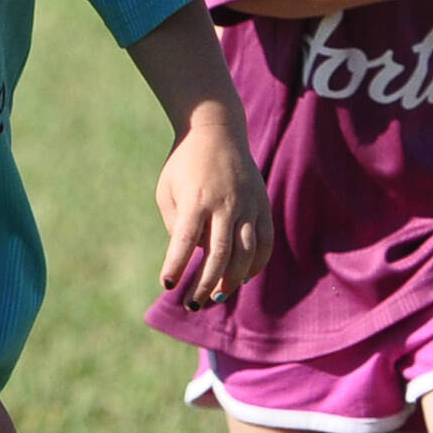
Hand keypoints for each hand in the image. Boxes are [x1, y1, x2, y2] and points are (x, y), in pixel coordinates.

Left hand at [157, 118, 273, 308]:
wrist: (217, 129)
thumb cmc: (184, 163)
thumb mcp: (167, 189)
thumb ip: (176, 224)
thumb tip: (192, 256)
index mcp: (195, 199)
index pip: (183, 239)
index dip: (175, 264)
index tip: (168, 285)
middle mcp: (225, 204)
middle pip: (219, 254)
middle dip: (206, 283)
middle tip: (194, 303)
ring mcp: (248, 205)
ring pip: (247, 252)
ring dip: (233, 279)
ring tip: (218, 294)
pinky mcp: (262, 205)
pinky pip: (265, 242)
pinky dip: (257, 264)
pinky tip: (243, 277)